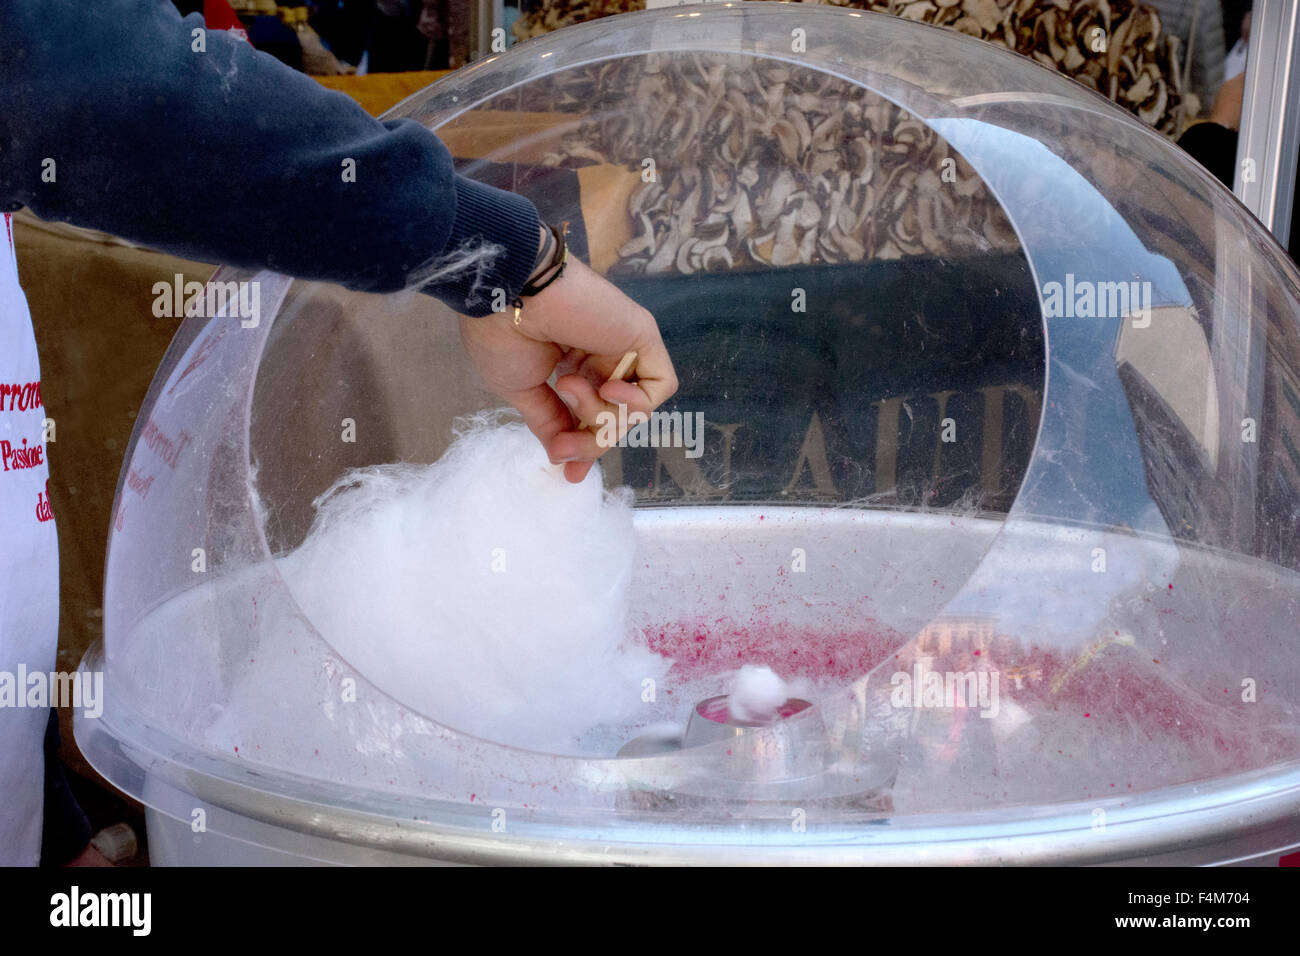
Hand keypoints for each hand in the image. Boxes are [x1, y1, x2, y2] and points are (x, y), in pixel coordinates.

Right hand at [459, 232, 677, 483]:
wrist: (505, 294)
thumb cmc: (502, 334)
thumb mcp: (523, 391)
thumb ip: (549, 423)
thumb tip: (561, 460)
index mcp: (570, 366)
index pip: (591, 417)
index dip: (584, 447)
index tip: (569, 473)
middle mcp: (600, 357)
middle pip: (614, 419)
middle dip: (590, 440)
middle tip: (562, 446)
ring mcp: (622, 346)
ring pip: (634, 409)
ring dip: (600, 414)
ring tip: (567, 386)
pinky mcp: (642, 335)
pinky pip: (660, 386)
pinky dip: (638, 402)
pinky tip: (610, 390)